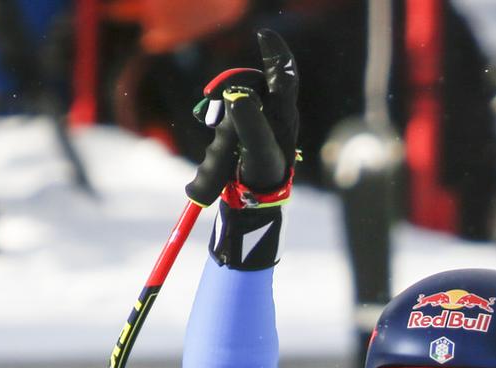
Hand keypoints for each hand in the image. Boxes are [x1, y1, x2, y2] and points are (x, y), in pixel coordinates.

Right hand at [186, 30, 298, 207]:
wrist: (255, 206)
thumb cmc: (263, 178)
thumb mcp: (257, 151)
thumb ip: (249, 123)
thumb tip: (237, 96)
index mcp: (284, 113)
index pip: (284, 73)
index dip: (276, 52)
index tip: (263, 34)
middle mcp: (274, 114)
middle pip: (249, 85)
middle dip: (229, 92)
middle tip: (211, 106)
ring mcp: (259, 123)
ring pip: (233, 104)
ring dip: (222, 122)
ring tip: (218, 140)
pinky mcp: (244, 134)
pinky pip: (226, 120)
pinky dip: (217, 131)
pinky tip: (213, 142)